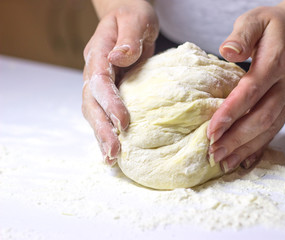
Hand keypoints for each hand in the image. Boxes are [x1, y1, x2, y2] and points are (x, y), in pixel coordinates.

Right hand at [82, 0, 158, 164]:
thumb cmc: (133, 16)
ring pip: (93, 111)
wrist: (127, 16)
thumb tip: (118, 57)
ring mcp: (99, 81)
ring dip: (101, 135)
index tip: (124, 123)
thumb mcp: (135, 20)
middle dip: (101, 129)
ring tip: (111, 159)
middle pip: (90, 103)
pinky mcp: (109, 89)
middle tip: (114, 153)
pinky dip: (107, 130)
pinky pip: (103, 111)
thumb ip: (128, 38)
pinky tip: (113, 148)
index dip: (109, 103)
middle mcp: (94, 69)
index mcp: (99, 52)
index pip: (99, 81)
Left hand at [208, 5, 284, 171]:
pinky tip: (244, 160)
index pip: (251, 92)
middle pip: (260, 117)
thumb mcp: (256, 20)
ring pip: (268, 129)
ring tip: (224, 162)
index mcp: (276, 63)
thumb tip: (227, 51)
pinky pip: (274, 130)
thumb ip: (242, 35)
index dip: (231, 113)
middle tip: (213, 152)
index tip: (211, 130)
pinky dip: (259, 147)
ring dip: (246, 148)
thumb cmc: (274, 27)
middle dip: (236, 138)